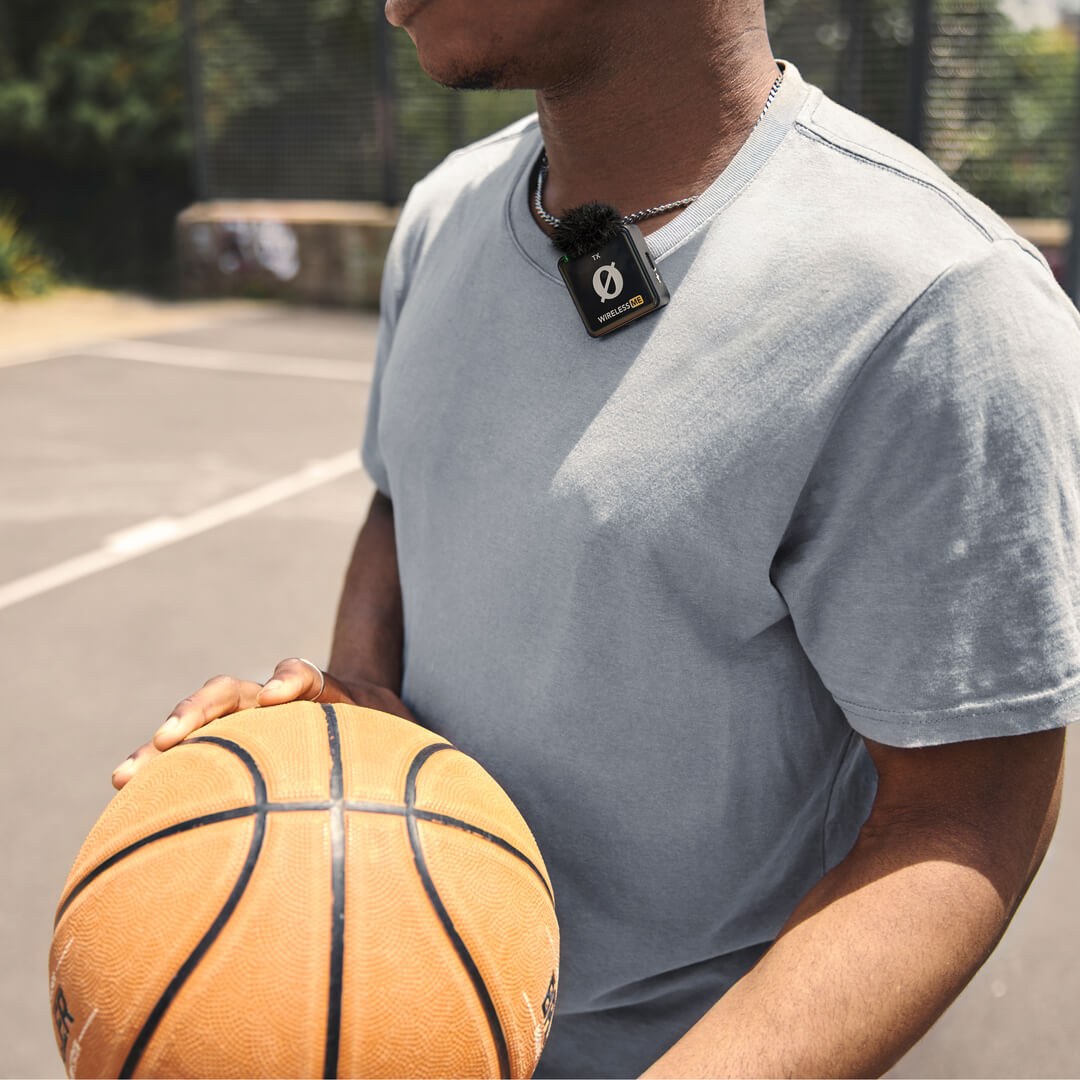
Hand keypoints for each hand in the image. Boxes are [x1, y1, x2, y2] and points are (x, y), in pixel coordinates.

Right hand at [111, 658, 413, 788]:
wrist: (366, 733)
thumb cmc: (394, 750)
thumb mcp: (417, 754)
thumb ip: (429, 770)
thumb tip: (458, 798)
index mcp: (330, 698)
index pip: (312, 676)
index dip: (295, 678)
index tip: (283, 696)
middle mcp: (281, 705)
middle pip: (239, 692)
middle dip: (206, 707)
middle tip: (173, 735)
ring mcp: (249, 726)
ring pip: (204, 724)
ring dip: (168, 741)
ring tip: (129, 773)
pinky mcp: (229, 750)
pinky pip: (190, 760)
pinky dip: (159, 776)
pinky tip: (126, 802)